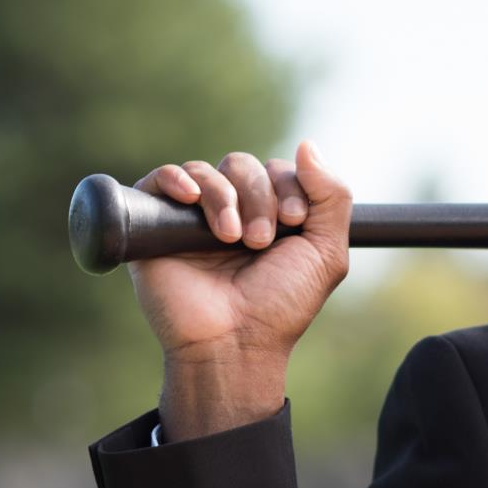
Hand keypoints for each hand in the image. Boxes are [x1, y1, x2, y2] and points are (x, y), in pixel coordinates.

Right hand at [126, 141, 350, 438]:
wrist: (233, 342)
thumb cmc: (281, 305)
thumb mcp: (326, 252)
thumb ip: (331, 197)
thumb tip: (306, 145)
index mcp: (271, 214)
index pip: (278, 170)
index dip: (288, 187)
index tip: (293, 223)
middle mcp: (232, 211)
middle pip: (242, 165)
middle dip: (258, 197)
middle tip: (259, 241)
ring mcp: (193, 218)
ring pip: (206, 171)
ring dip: (225, 198)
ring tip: (231, 239)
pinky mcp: (155, 226)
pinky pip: (159, 179)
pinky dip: (174, 178)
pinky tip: (189, 198)